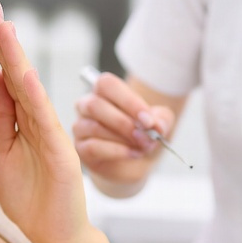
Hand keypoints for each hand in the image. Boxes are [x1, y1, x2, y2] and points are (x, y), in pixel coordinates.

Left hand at [0, 1, 94, 242]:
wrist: (55, 235)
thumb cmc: (31, 196)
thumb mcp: (4, 150)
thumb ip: (2, 116)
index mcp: (25, 120)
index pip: (9, 78)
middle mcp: (40, 121)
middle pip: (20, 74)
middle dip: (7, 41)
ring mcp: (52, 135)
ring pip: (32, 90)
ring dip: (18, 59)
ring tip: (6, 30)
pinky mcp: (61, 154)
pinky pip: (46, 121)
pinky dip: (35, 97)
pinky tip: (25, 76)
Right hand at [72, 70, 172, 190]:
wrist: (134, 157)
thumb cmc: (141, 132)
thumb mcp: (158, 122)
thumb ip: (160, 120)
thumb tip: (156, 126)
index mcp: (104, 91)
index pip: (107, 85)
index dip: (128, 101)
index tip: (148, 119)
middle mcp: (87, 105)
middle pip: (96, 105)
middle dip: (125, 122)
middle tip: (146, 136)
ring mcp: (81, 127)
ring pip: (95, 127)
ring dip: (123, 139)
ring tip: (142, 147)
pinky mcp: (80, 148)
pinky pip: (92, 147)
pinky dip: (116, 151)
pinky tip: (132, 153)